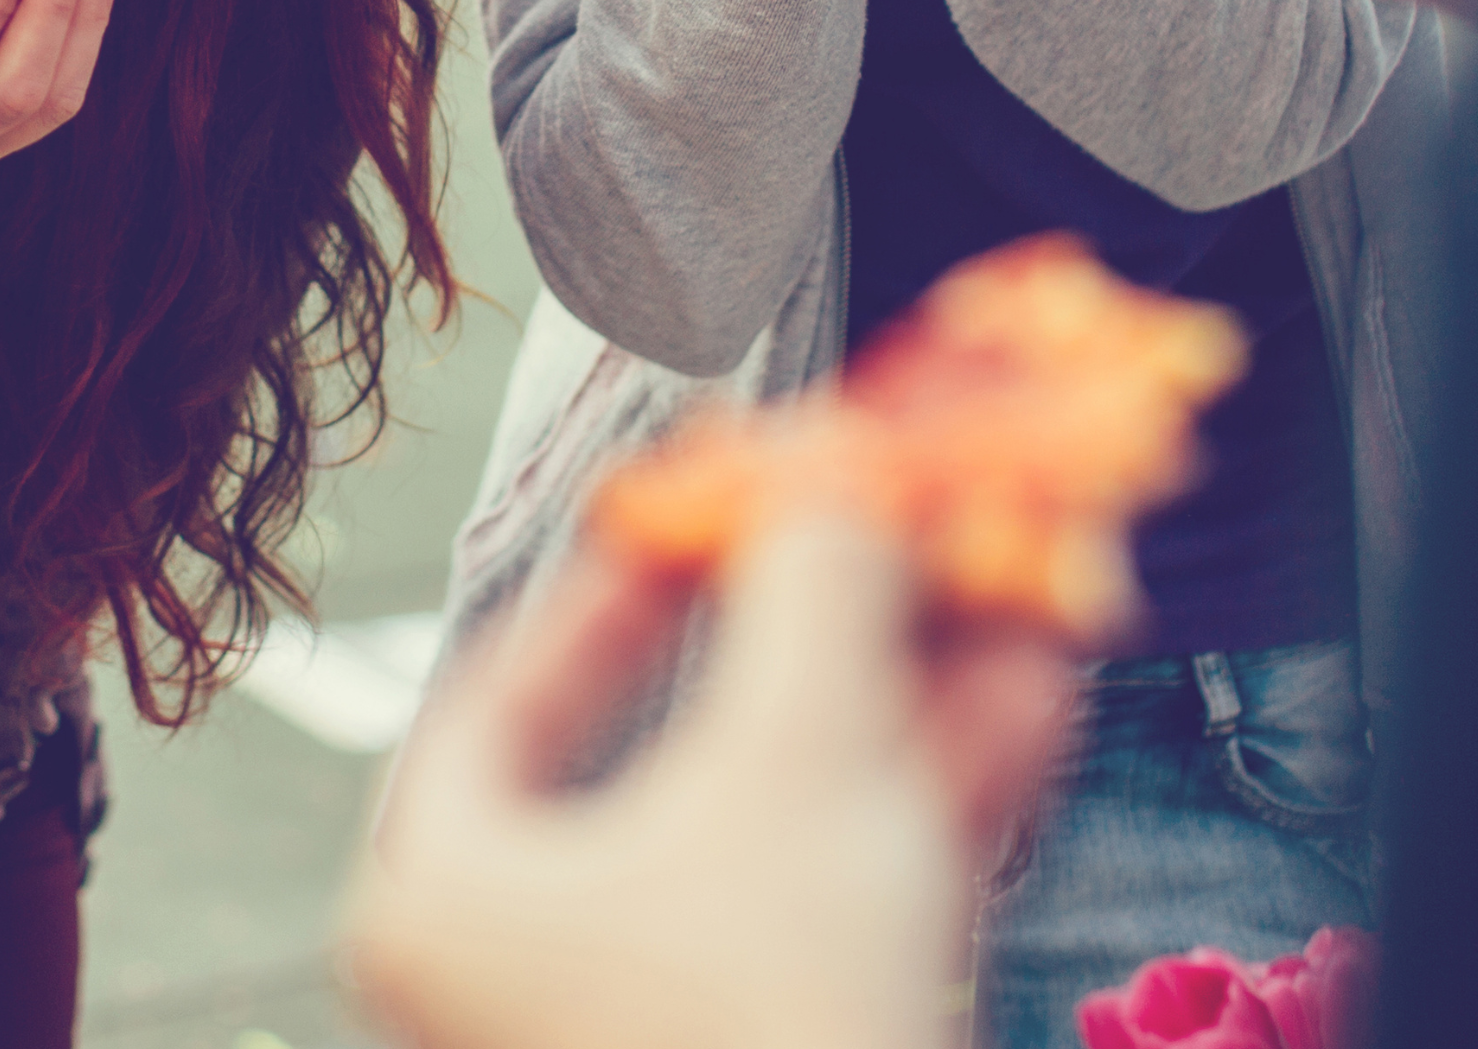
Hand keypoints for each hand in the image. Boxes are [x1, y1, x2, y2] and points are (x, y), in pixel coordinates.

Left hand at [347, 520, 1078, 1048]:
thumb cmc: (772, 1013)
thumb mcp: (800, 750)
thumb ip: (812, 589)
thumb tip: (834, 484)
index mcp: (445, 901)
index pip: (500, 698)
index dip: (611, 588)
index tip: (706, 511)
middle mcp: (523, 980)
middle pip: (679, 753)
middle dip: (826, 636)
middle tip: (899, 532)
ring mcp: (654, 1037)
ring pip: (790, 832)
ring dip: (911, 704)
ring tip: (1016, 584)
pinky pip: (842, 911)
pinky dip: (928, 810)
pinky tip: (1032, 698)